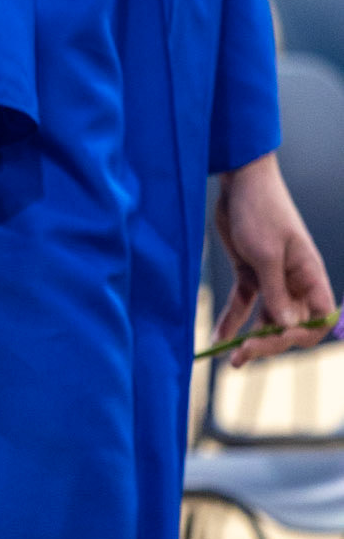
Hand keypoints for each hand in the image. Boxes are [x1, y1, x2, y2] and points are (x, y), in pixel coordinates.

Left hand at [213, 151, 335, 365]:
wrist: (238, 180)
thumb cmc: (260, 210)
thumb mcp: (266, 253)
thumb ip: (276, 291)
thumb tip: (285, 326)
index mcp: (309, 276)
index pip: (319, 319)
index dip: (303, 335)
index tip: (277, 338)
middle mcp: (294, 282)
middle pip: (290, 324)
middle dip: (270, 341)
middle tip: (242, 354)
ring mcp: (271, 279)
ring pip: (266, 318)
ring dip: (251, 337)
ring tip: (231, 357)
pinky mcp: (249, 273)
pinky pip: (245, 304)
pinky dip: (233, 320)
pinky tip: (218, 338)